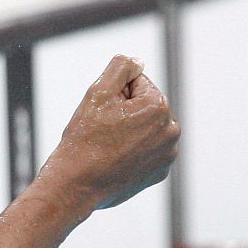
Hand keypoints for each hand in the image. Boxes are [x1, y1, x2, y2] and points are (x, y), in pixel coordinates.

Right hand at [41, 55, 179, 209]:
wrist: (76, 185)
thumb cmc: (84, 139)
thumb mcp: (97, 92)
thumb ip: (121, 67)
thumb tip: (138, 62)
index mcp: (158, 107)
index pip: (136, 84)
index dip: (113, 95)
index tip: (102, 114)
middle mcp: (171, 131)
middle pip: (143, 106)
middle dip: (124, 112)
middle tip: (102, 131)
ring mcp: (167, 155)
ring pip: (145, 129)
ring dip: (129, 131)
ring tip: (107, 146)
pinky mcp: (159, 173)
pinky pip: (146, 151)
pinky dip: (132, 152)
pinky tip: (114, 161)